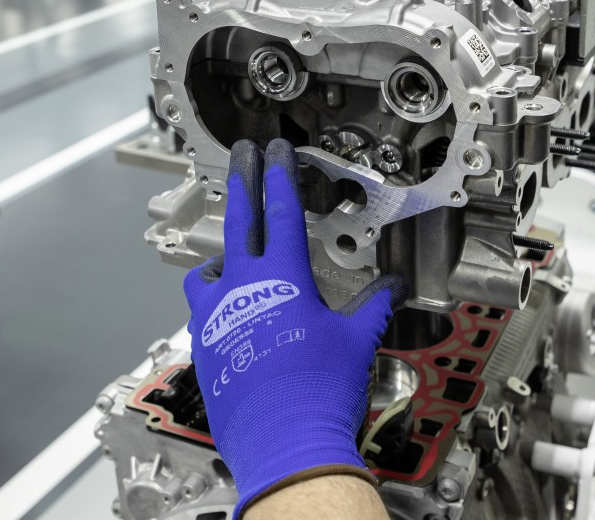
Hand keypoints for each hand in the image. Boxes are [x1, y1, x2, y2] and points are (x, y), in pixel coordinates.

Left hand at [183, 139, 406, 516]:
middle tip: (242, 156)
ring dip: (222, 255)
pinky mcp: (204, 345)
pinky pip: (202, 309)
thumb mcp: (356, 340)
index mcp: (282, 278)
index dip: (279, 174)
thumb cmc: (319, 391)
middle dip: (242, 181)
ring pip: (208, 268)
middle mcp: (241, 288)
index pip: (280, 211)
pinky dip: (214, 300)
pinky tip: (228, 310)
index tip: (273, 151)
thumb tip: (392, 288)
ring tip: (231, 255)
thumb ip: (373, 305)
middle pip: (238, 221)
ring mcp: (216, 316)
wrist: (285, 443)